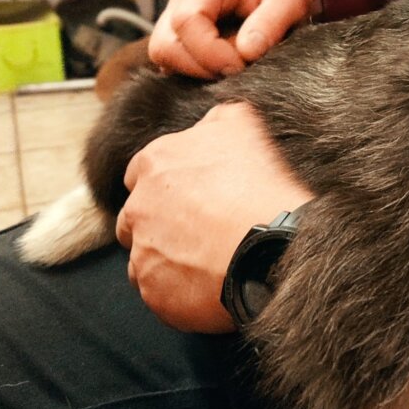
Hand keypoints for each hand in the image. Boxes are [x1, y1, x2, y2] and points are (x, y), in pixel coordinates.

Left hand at [115, 101, 314, 332]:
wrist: (272, 248)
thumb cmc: (261, 186)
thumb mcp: (246, 125)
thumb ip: (218, 117)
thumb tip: (213, 118)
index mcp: (156, 162)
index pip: (141, 172)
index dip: (166, 182)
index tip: (190, 193)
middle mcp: (139, 206)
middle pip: (136, 216)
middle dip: (159, 221)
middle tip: (200, 227)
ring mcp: (143, 251)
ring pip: (145, 255)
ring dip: (167, 256)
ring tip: (207, 260)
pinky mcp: (153, 291)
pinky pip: (158, 291)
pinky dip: (177, 288)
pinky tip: (208, 282)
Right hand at [149, 0, 321, 78]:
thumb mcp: (293, 0)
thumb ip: (273, 21)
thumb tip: (246, 50)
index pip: (187, 18)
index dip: (209, 51)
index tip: (240, 66)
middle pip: (166, 43)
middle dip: (201, 67)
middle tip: (238, 72)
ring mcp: (175, 15)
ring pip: (164, 56)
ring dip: (198, 73)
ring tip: (233, 70)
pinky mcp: (177, 37)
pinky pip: (172, 64)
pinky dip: (196, 75)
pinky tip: (222, 71)